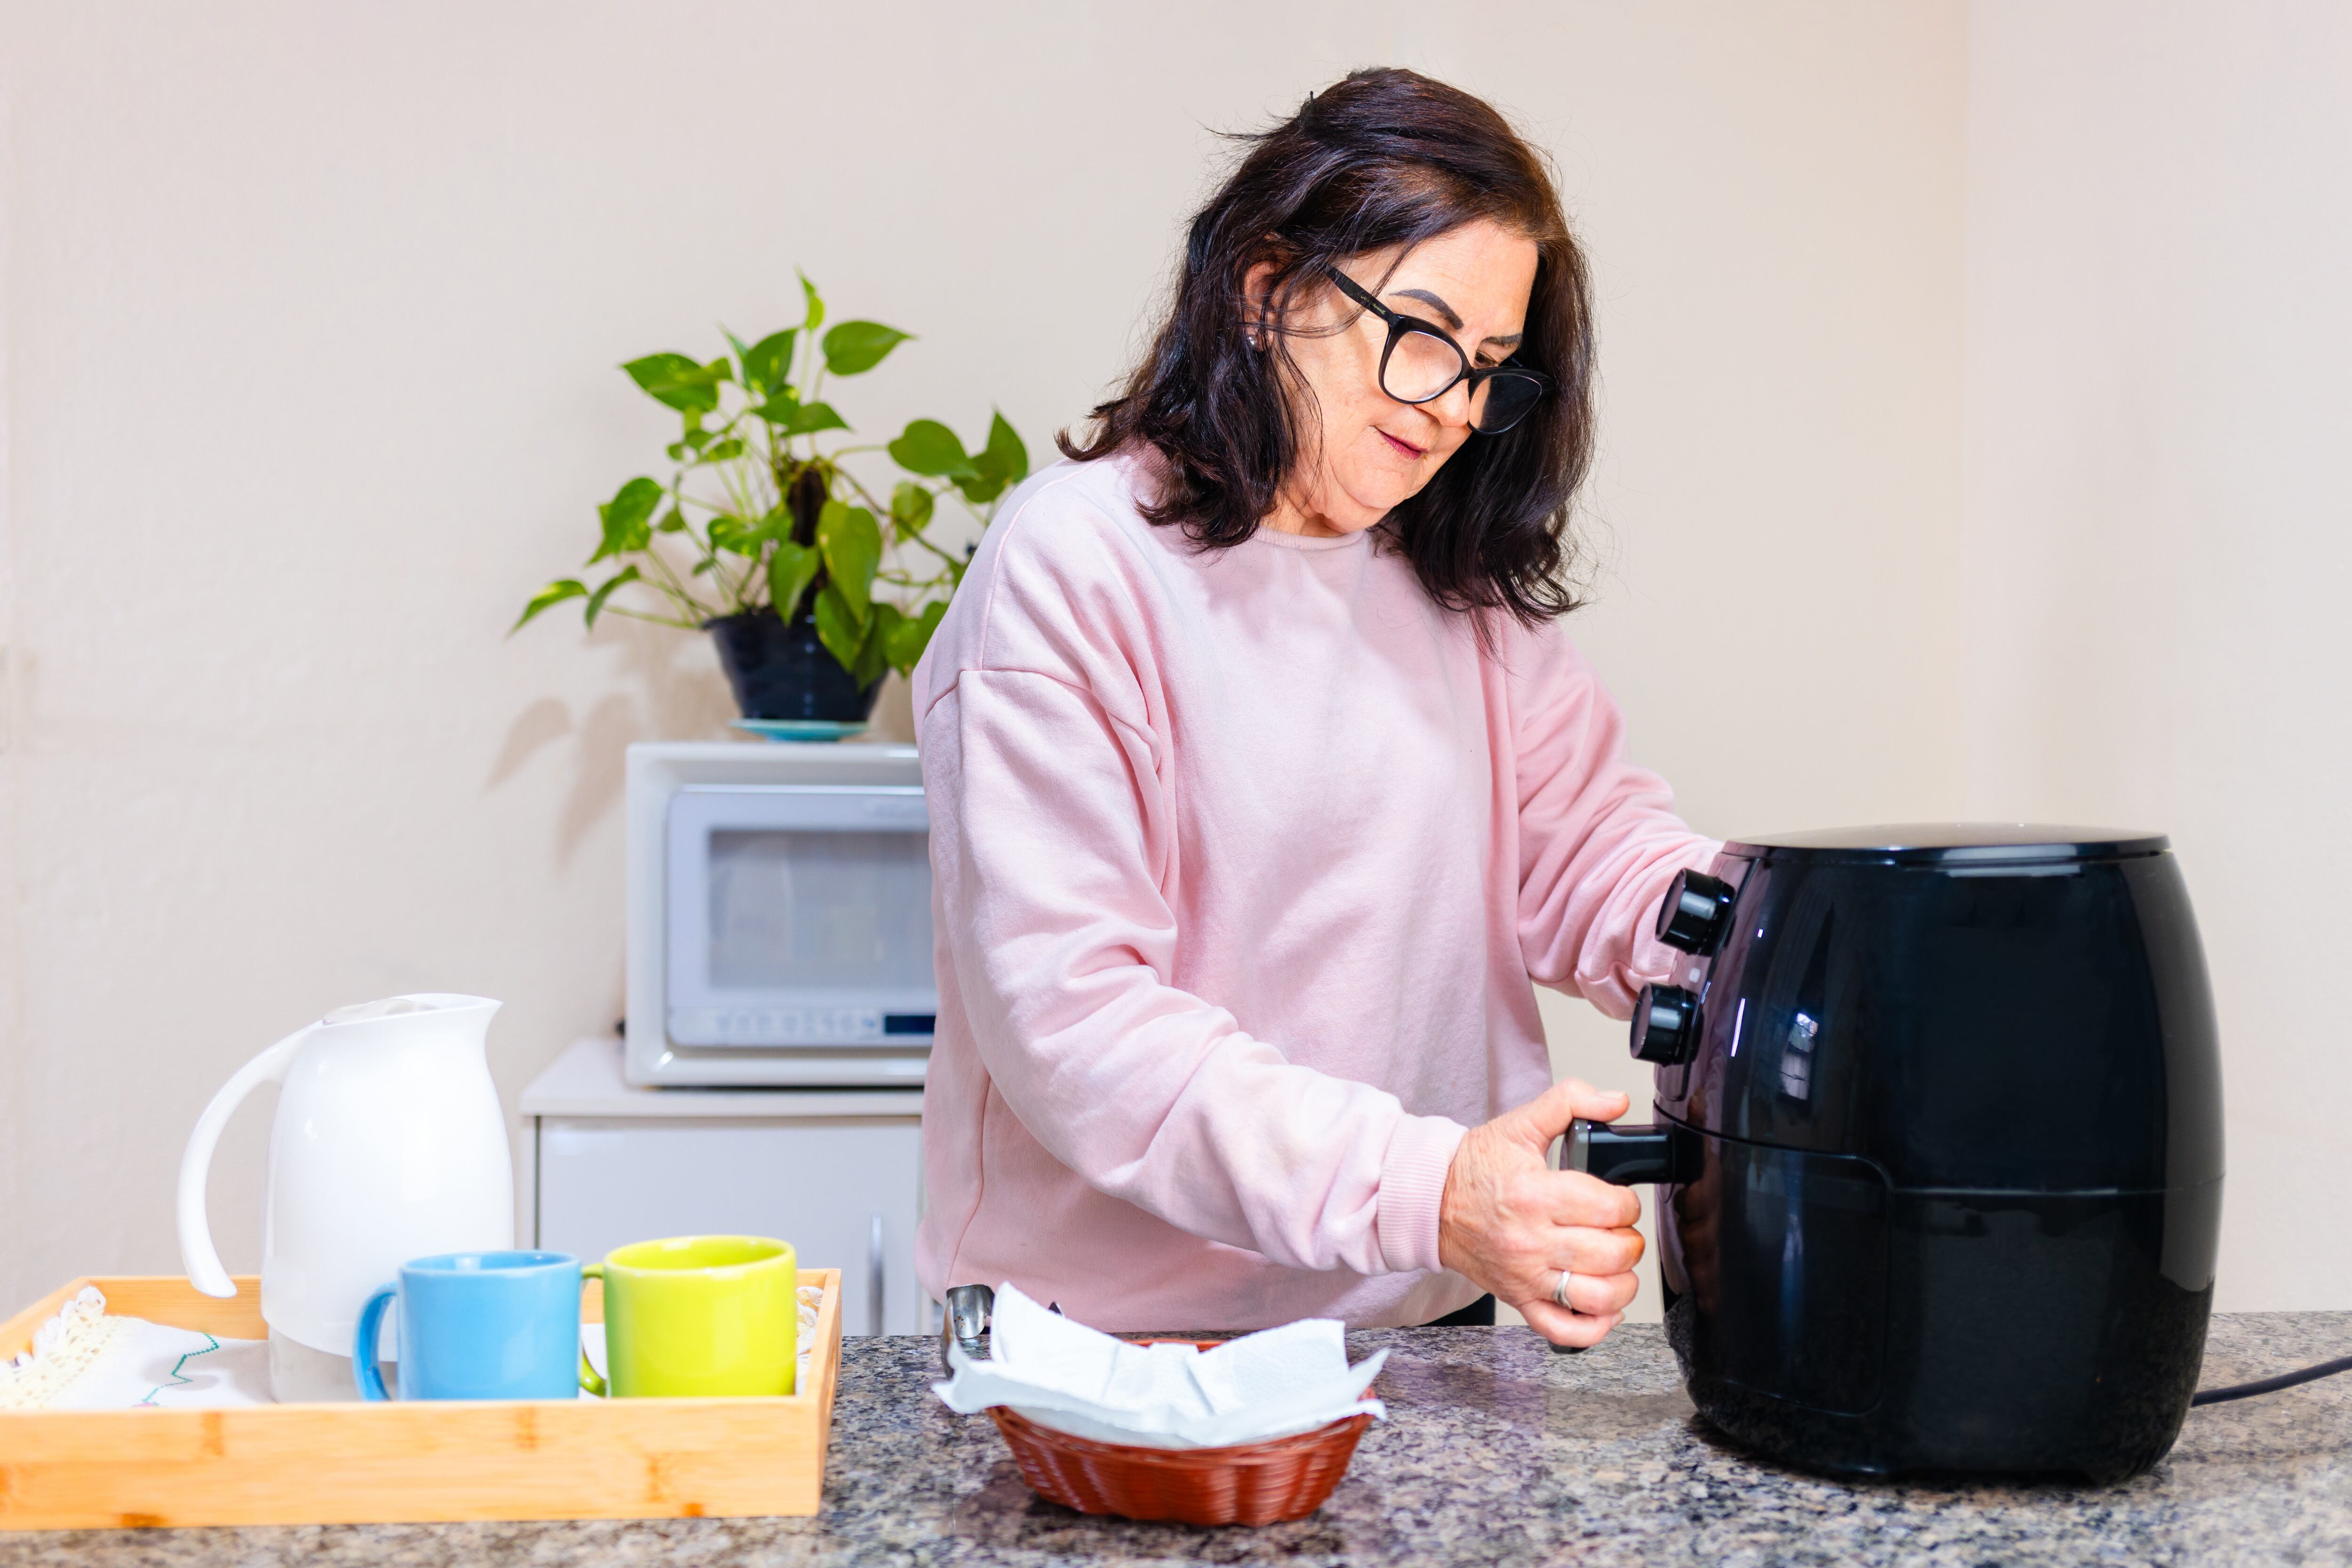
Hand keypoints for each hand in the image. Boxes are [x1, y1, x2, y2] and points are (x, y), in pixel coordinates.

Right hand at [1437, 1078, 1644, 1348]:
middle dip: (1628, 1240)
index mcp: (1534, 1194)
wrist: (1430, 1201)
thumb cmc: (1475, 1168)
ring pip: (1595, 1296)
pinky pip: (1563, 1330)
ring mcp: (1525, 1276)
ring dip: (1622, 1283)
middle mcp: (1530, 1240)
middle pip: (1609, 1254)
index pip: (1607, 1207)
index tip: (1619, 1199)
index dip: (1627, 1203)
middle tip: (1619, 1229)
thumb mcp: (1520, 1123)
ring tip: (1617, 1264)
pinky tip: (1604, 1306)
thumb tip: (1614, 1101)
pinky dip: (1594, 1326)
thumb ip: (1569, 1101)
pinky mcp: (1519, 1299)